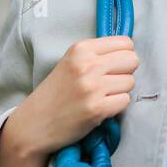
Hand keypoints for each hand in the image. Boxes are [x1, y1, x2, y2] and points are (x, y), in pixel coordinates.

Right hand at [0, 36, 138, 166]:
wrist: (34, 124)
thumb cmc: (55, 94)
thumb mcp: (71, 63)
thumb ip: (96, 55)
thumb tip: (128, 53)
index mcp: (81, 49)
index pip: (125, 42)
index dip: (123, 56)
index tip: (112, 67)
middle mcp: (87, 65)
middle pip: (132, 60)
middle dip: (126, 72)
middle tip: (109, 83)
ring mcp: (92, 87)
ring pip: (130, 82)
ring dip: (120, 92)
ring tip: (101, 97)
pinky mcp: (97, 109)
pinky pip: (125, 101)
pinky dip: (116, 107)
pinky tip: (100, 109)